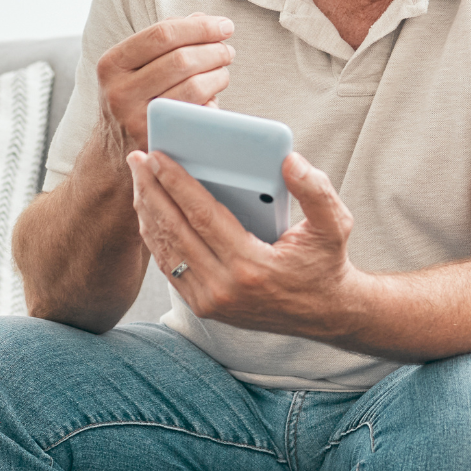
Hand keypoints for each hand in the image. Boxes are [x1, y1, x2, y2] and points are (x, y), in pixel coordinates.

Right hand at [97, 13, 235, 153]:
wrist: (114, 151)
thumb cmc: (133, 98)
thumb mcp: (135, 65)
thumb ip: (166, 39)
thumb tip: (203, 18)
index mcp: (112, 64)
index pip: (163, 34)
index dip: (200, 27)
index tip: (225, 26)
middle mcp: (119, 93)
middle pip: (182, 60)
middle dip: (214, 51)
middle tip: (227, 52)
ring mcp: (137, 121)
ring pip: (194, 87)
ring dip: (219, 75)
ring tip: (222, 72)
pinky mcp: (159, 142)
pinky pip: (199, 115)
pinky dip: (212, 102)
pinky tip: (212, 98)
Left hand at [126, 148, 365, 337]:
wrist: (324, 314)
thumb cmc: (325, 263)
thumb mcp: (335, 225)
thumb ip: (316, 190)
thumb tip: (289, 160)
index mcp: (251, 266)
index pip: (202, 216)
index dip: (176, 183)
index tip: (157, 156)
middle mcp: (224, 288)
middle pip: (174, 231)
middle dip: (151, 191)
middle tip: (136, 158)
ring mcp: (210, 302)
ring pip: (166, 250)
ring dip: (148, 212)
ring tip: (139, 179)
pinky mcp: (203, 307)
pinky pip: (170, 267)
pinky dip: (157, 237)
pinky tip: (150, 211)